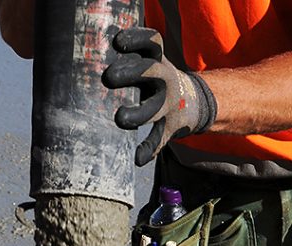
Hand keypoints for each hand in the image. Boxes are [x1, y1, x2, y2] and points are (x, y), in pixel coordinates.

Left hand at [102, 27, 216, 165]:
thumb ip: (130, 53)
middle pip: (150, 71)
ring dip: (138, 114)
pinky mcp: (169, 127)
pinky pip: (159, 139)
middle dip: (131, 73)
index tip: (117, 42)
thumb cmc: (156, 77)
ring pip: (155, 108)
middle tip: (108, 78)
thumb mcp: (150, 59)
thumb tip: (99, 41)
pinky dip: (149, 149)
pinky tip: (138, 158)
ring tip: (120, 119)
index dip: (136, 39)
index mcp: (158, 60)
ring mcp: (168, 105)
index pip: (151, 43)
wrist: (192, 103)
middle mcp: (164, 80)